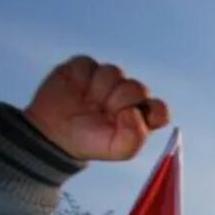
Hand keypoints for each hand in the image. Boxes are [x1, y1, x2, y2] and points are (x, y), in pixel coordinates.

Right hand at [23, 56, 169, 160]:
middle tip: (104, 113)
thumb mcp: (117, 150)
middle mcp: (128, 96)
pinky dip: (83, 78)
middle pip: (139, 88)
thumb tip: (134, 112)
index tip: (132, 117)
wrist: (54, 133)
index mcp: (141, 117)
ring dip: (100, 90)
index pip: (161, 110)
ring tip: (89, 103)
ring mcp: (108, 80)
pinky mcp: (86, 67)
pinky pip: (91, 64)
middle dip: (120, 101)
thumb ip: (135, 137)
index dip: (152, 111)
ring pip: (115, 73)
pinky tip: (77, 90)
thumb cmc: (90, 142)